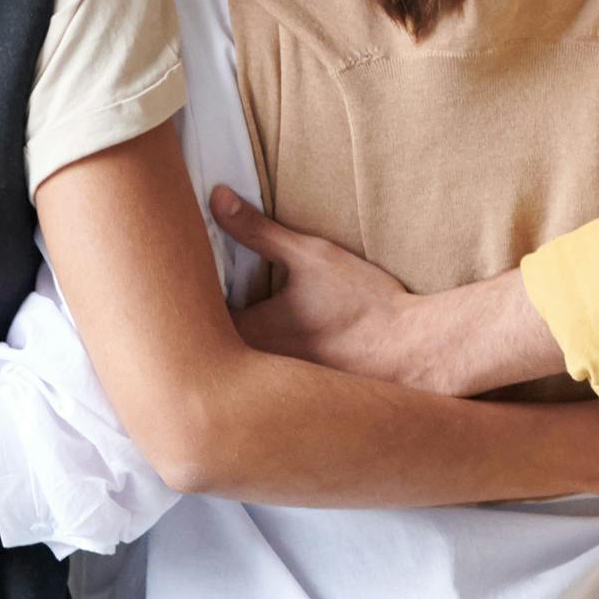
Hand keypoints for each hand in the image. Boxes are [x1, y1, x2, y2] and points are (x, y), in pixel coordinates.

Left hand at [200, 185, 434, 378]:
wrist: (416, 353)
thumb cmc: (364, 306)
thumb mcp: (309, 256)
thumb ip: (256, 230)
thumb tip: (217, 198)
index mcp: (247, 336)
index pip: (193, 317)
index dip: (184, 296)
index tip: (183, 276)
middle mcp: (254, 372)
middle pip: (206, 347)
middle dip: (201, 325)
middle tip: (198, 298)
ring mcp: (276, 391)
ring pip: (234, 368)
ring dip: (229, 348)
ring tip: (228, 322)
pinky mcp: (297, 400)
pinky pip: (262, 383)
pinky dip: (256, 369)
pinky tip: (272, 349)